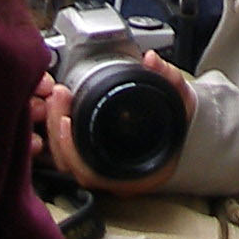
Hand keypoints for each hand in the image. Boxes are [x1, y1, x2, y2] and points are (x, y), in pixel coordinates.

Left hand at [36, 54, 198, 196]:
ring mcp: (101, 169)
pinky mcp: (92, 157)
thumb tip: (152, 60)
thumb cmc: (180, 125)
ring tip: (57, 97)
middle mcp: (114, 178)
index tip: (65, 119)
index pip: (92, 172)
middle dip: (56, 129)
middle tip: (59, 96)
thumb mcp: (180, 101)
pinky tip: (58, 107)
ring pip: (64, 159)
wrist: (185, 134)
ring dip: (54, 128)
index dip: (72, 150)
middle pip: (69, 165)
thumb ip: (169, 79)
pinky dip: (57, 130)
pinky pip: (66, 151)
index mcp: (134, 174)